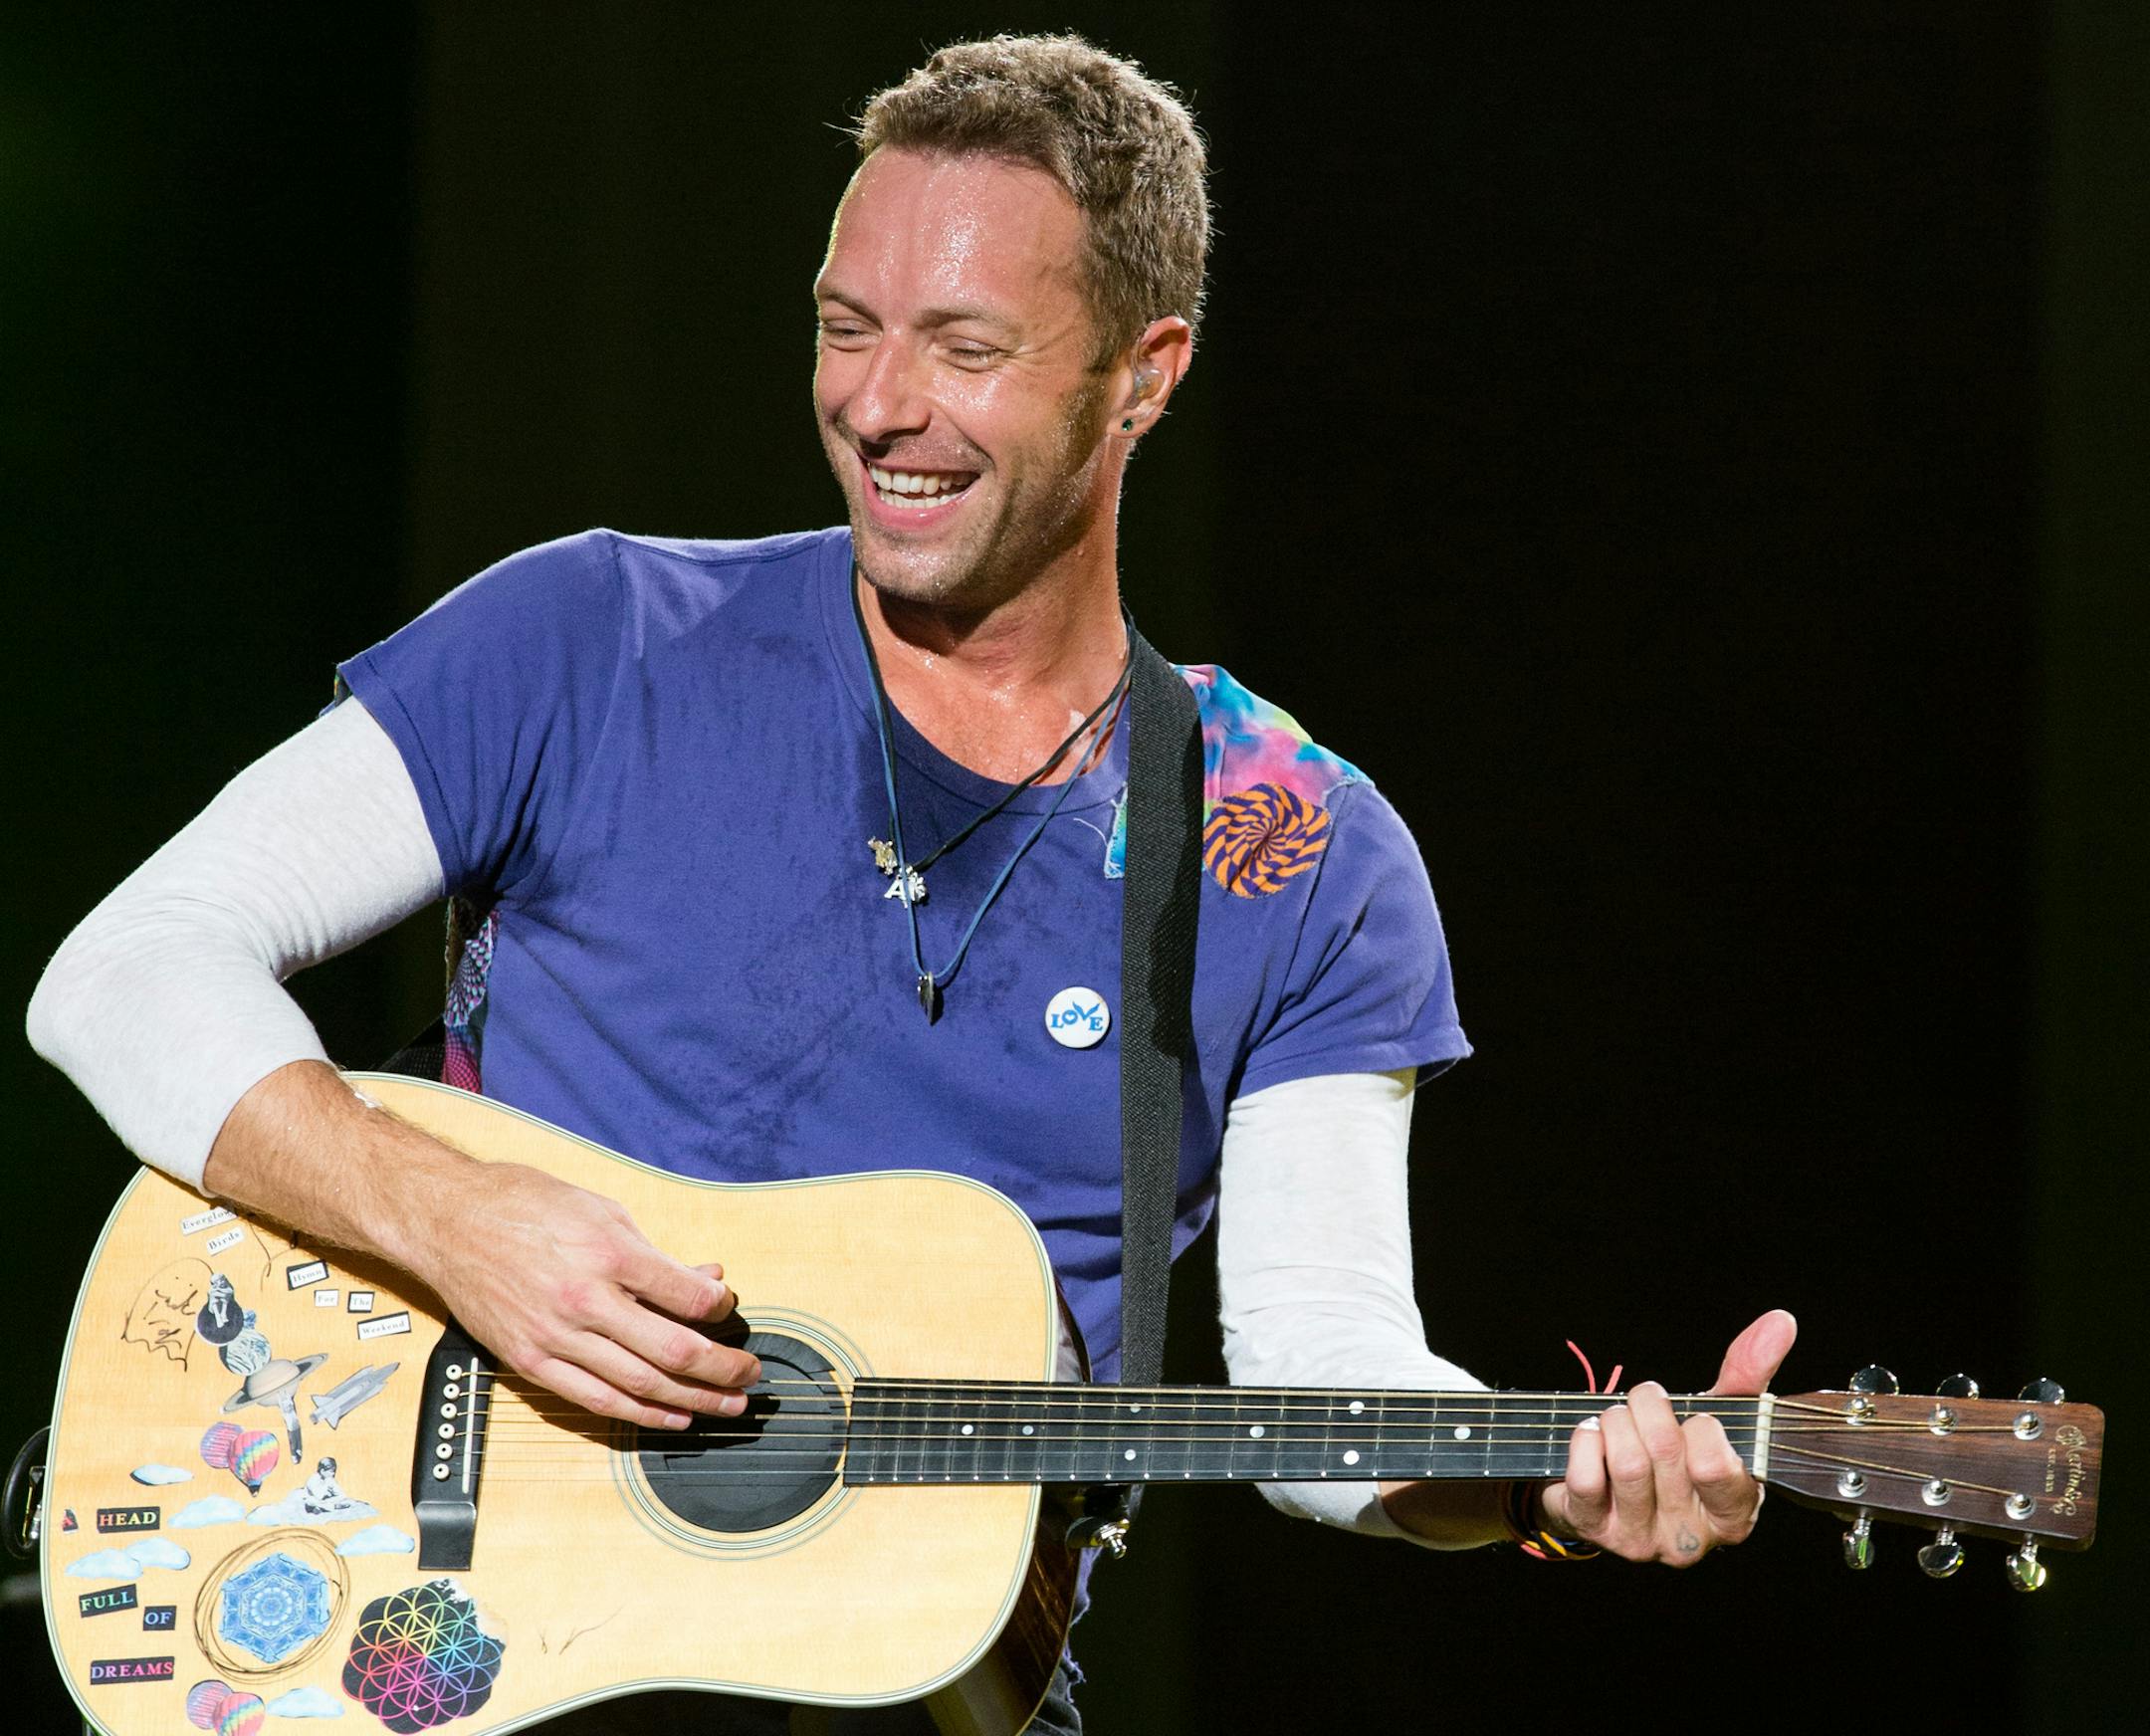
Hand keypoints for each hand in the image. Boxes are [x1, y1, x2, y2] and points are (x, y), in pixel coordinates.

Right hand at [407, 1159, 759, 1430]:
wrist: (448, 1221)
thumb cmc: (525, 1206)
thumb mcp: (602, 1210)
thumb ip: (655, 1254)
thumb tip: (706, 1279)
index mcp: (608, 1254)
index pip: (687, 1297)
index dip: (721, 1308)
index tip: (731, 1309)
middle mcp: (585, 1301)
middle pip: (673, 1351)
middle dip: (722, 1369)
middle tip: (750, 1377)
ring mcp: (556, 1338)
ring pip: (640, 1385)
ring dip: (693, 1401)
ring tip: (727, 1405)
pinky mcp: (531, 1362)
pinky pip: (594, 1400)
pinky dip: (640, 1415)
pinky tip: (672, 1418)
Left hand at [1536, 1308, 1795, 1565]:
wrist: (1612, 1492)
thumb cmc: (1677, 1453)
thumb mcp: (1718, 1417)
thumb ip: (1749, 1372)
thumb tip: (1780, 1321)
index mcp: (1733, 1513)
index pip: (1717, 1466)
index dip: (1700, 1427)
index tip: (1695, 1420)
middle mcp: (1690, 1537)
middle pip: (1665, 1450)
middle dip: (1648, 1407)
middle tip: (1645, 1404)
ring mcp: (1641, 1540)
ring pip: (1627, 1461)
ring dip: (1616, 1421)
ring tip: (1619, 1420)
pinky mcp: (1595, 1530)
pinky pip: (1586, 1475)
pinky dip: (1584, 1439)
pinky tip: (1592, 1436)